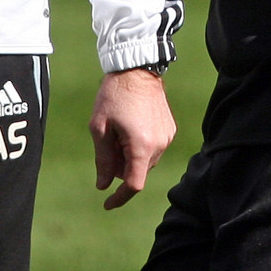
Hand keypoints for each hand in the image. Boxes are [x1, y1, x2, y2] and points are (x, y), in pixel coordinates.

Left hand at [89, 68, 175, 209]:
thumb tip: (103, 185)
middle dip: (120, 167)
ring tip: (118, 131)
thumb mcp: (99, 127)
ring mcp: (167, 137)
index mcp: (142, 146)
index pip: (133, 184)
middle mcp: (159, 144)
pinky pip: (154, 148)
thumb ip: (102, 159)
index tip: (107, 203)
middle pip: (138, 171)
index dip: (119, 197)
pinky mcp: (170, 129)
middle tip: (107, 145)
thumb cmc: (114, 95)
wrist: (137, 68)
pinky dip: (140, 146)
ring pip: (146, 160)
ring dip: (131, 155)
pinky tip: (130, 126)